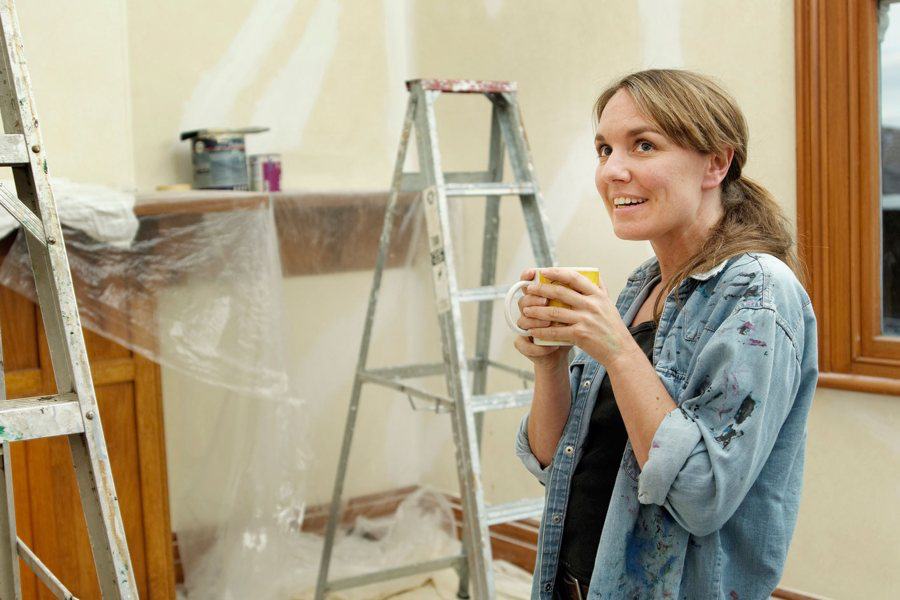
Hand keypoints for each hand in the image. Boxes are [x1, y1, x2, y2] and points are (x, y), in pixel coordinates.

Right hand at [512, 269, 569, 367]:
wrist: (561, 354)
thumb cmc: (569, 329)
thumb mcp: (573, 311)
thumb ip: (577, 296)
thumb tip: (594, 278)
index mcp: (538, 300)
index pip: (528, 285)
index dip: (527, 276)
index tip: (536, 273)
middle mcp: (528, 313)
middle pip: (523, 302)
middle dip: (534, 300)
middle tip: (545, 301)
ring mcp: (524, 329)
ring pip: (522, 321)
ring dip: (535, 322)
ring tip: (548, 324)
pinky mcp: (524, 345)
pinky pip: (525, 344)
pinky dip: (539, 346)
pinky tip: (551, 346)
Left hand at [520, 267, 640, 367]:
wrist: (620, 351)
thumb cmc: (612, 328)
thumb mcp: (609, 304)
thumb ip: (600, 289)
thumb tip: (594, 272)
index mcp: (597, 295)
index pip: (574, 277)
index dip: (557, 272)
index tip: (544, 271)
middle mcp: (592, 305)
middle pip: (560, 292)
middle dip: (541, 290)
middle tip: (529, 289)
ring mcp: (586, 320)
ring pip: (554, 312)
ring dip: (537, 311)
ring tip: (526, 310)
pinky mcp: (580, 335)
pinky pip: (556, 331)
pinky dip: (542, 331)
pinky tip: (532, 331)